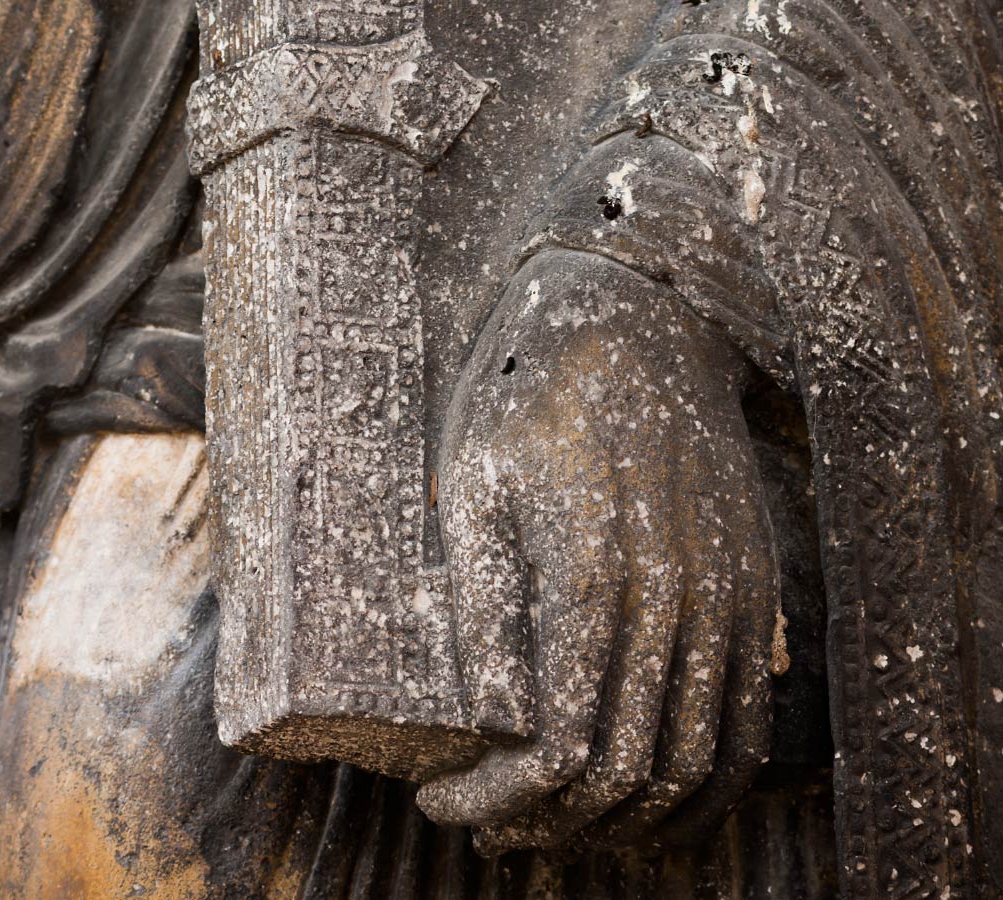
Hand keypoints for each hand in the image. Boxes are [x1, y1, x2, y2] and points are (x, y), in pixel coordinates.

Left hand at [417, 250, 780, 855]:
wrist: (639, 325)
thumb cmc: (532, 400)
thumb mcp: (474, 485)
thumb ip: (485, 606)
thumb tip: (497, 722)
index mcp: (597, 573)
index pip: (561, 744)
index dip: (500, 796)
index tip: (444, 799)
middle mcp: (678, 597)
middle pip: (629, 770)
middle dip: (552, 821)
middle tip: (489, 824)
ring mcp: (728, 596)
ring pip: (695, 763)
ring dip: (624, 817)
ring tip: (554, 823)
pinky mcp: (753, 590)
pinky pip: (744, 721)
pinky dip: (698, 781)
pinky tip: (643, 795)